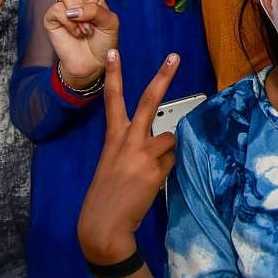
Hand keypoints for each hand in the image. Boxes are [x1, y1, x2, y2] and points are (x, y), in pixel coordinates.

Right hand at [44, 0, 118, 87]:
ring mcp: (63, 3)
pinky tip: (75, 33)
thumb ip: (95, 10)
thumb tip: (71, 7)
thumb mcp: (109, 23)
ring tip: (86, 30)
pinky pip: (62, 10)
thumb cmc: (104, 42)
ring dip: (82, 15)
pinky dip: (72, 24)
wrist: (91, 65)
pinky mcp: (52, 16)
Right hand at [78, 49, 179, 265]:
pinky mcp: (154, 171)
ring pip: (170, 139)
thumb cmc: (107, 194)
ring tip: (150, 170)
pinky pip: (172, 161)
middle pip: (149, 102)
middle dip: (163, 77)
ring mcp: (142, 154)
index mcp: (113, 138)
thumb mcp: (112, 162)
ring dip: (166, 152)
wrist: (102, 225)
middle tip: (174, 56)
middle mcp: (128, 141)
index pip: (112, 100)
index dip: (114, 75)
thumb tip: (160, 137)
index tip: (114, 53)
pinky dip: (167, 169)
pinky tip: (152, 182)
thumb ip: (133, 145)